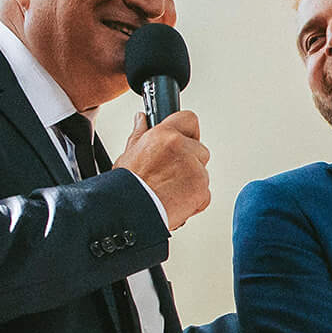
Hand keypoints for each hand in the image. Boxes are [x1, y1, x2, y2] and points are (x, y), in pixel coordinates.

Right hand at [115, 109, 209, 227]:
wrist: (131, 213)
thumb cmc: (127, 187)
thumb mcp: (128, 154)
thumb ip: (140, 134)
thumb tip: (141, 120)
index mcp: (164, 135)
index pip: (188, 119)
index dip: (187, 132)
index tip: (184, 139)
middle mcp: (181, 148)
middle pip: (200, 149)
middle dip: (190, 161)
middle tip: (172, 173)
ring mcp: (194, 169)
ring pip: (202, 172)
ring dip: (191, 182)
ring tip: (170, 190)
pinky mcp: (201, 189)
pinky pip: (205, 193)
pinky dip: (194, 200)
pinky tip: (176, 201)